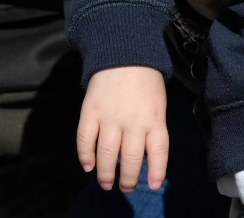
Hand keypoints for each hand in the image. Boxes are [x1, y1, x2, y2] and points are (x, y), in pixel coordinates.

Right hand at [77, 66, 167, 191]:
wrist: (125, 55)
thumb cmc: (146, 82)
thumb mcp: (158, 104)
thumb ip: (152, 128)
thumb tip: (144, 156)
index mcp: (155, 119)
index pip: (158, 151)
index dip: (156, 171)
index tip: (152, 185)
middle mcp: (133, 121)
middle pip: (130, 159)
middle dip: (127, 179)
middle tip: (125, 188)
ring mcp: (110, 118)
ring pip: (106, 155)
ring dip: (105, 174)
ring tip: (106, 184)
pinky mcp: (90, 113)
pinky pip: (85, 141)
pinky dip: (85, 156)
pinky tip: (87, 166)